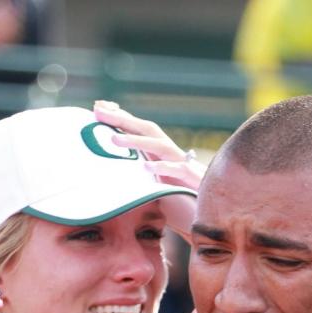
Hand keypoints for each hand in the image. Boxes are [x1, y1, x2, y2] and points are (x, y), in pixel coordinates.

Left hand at [93, 100, 203, 232]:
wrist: (214, 206)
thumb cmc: (182, 195)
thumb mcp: (155, 180)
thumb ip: (139, 171)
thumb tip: (114, 168)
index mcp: (160, 150)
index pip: (138, 127)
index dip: (119, 115)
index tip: (97, 106)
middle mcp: (170, 151)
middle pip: (145, 128)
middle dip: (121, 119)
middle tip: (97, 111)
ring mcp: (180, 163)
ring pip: (157, 146)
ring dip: (136, 141)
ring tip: (114, 141)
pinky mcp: (190, 179)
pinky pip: (176, 170)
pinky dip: (161, 168)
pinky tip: (146, 169)